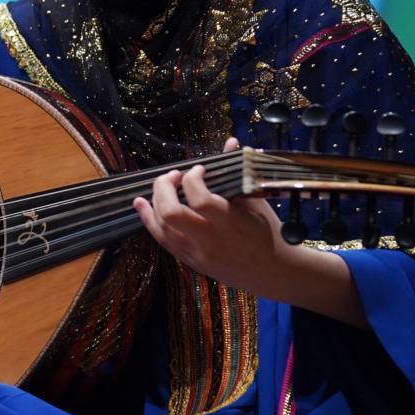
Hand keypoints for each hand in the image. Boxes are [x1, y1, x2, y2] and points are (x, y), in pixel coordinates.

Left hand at [132, 138, 289, 293]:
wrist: (273, 272)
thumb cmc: (268, 232)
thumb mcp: (256, 201)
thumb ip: (237, 172)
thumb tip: (230, 142)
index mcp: (232, 224)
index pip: (200, 199)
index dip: (193, 179)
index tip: (199, 170)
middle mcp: (210, 241)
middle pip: (171, 213)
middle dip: (163, 188)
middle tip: (173, 176)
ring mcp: (197, 254)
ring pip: (161, 228)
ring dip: (153, 201)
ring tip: (160, 185)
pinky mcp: (190, 262)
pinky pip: (162, 240)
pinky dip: (149, 219)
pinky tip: (141, 203)